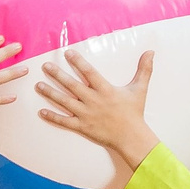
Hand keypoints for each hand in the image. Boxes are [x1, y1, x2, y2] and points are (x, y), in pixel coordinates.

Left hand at [35, 47, 159, 182]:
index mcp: (105, 90)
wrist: (131, 137)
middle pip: (72, 85)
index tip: (67, 53)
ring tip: (38, 85)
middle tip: (45, 66)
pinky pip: (65, 121)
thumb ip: (144, 69)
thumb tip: (151, 51)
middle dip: (57, 75)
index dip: (78, 61)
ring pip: (64, 102)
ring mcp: (86, 114)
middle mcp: (93, 101)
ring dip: (50, 93)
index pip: (89, 72)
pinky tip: (41, 111)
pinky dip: (53, 117)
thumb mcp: (140, 88)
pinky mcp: (82, 127)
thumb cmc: (134, 112)